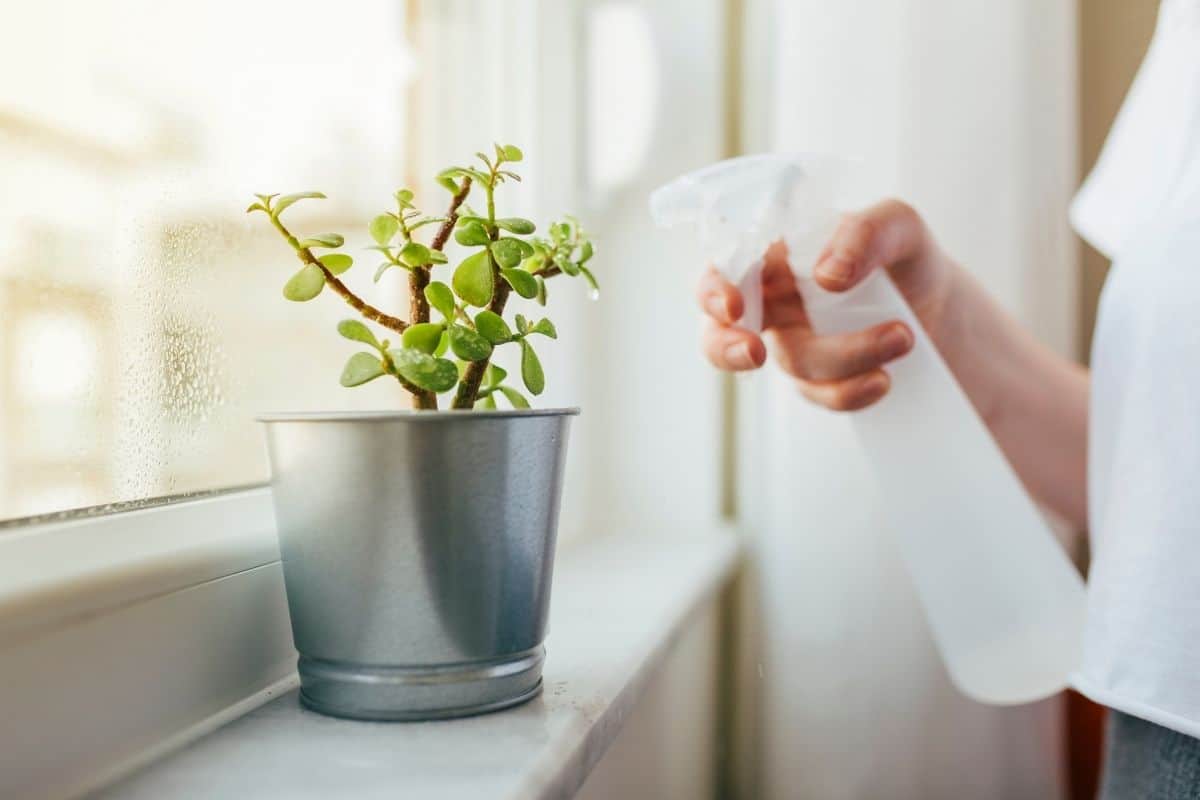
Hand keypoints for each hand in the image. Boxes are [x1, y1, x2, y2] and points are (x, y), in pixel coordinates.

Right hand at [698, 198, 957, 410]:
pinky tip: (885, 379)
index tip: (734, 307)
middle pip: (716, 330)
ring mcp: (792, 344)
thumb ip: (865, 232)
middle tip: (754, 354)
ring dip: (845, 355)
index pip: (726, 265)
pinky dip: (851, 391)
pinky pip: (821, 394)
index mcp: (776, 253)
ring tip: (901, 338)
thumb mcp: (899, 226)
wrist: (940, 309)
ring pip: (792, 362)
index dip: (715, 288)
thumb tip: (828, 275)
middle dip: (724, 347)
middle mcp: (772, 300)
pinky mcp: (818, 381)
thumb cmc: (903, 256)